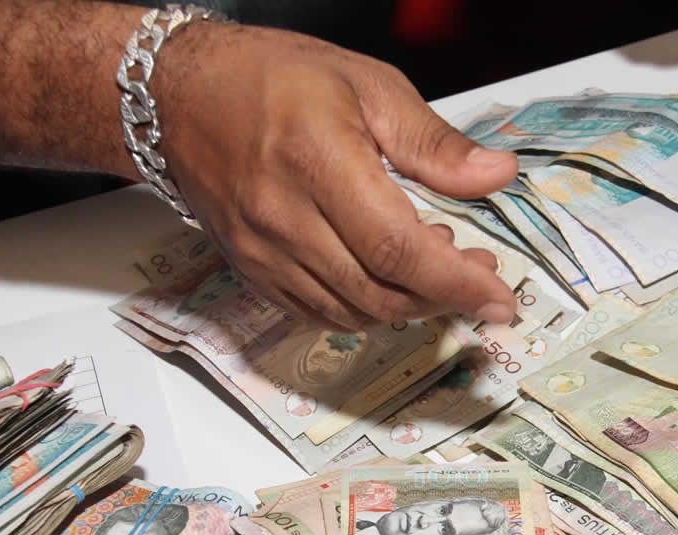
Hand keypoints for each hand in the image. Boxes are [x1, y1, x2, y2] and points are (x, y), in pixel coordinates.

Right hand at [154, 23, 518, 329]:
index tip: (497, 297)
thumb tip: (495, 175)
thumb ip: (433, 142)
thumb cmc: (272, 78)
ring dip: (405, 305)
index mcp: (318, 161)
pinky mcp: (251, 270)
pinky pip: (317, 314)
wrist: (179, 95)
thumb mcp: (367, 85)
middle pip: (379, 291)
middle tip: (474, 273)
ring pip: (352, 312)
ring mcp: (262, 251)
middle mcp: (284, 217)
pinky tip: (384, 280)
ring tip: (432, 267)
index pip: (398, 247)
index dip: (455, 282)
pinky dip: (363, 310)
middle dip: (441, 297)